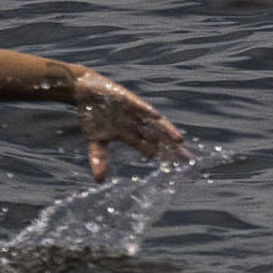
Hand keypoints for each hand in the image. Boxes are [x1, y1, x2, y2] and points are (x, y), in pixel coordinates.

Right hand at [71, 69, 188, 178]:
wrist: (83, 91)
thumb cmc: (92, 116)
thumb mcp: (94, 142)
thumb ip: (98, 160)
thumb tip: (99, 181)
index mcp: (130, 136)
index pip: (150, 149)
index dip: (163, 158)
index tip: (177, 168)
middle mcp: (136, 124)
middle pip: (158, 138)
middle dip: (172, 148)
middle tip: (188, 158)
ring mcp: (133, 111)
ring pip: (153, 123)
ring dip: (165, 130)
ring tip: (179, 140)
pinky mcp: (125, 98)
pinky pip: (138, 105)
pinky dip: (146, 110)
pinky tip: (156, 116)